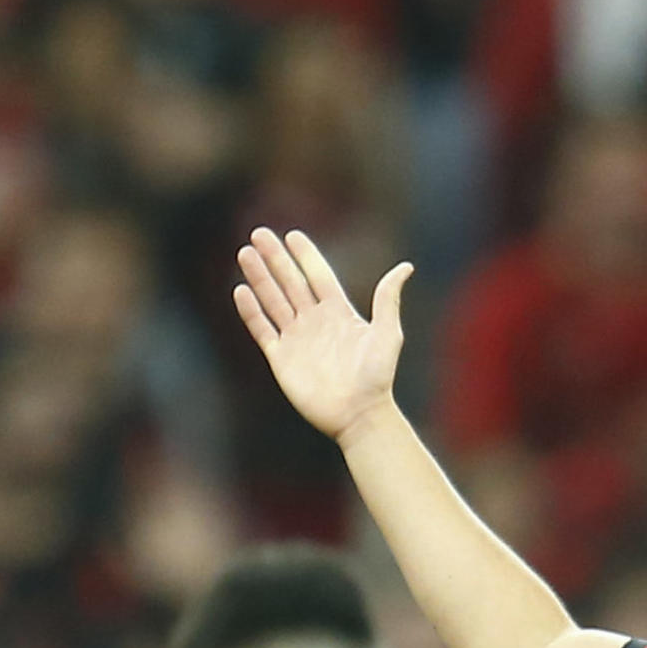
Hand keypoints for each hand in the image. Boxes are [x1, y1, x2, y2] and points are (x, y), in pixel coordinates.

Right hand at [234, 228, 413, 445]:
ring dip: (259, 277)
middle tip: (259, 233)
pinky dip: (251, 311)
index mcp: (339, 312)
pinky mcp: (281, 358)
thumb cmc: (378, 376)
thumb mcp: (388, 333)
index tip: (293, 235)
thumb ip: (388, 299)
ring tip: (245, 253)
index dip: (306, 256)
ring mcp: (297, 339)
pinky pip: (262, 329)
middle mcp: (315, 321)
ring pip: (273, 300)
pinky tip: (241, 290)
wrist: (359, 414)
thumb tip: (405, 267)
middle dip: (275, 259)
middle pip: (290, 282)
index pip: (318, 276)